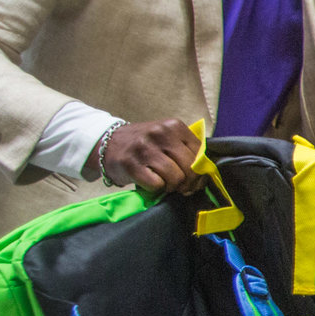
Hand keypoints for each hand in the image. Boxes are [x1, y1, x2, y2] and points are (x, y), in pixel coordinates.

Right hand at [84, 119, 201, 193]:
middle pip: (190, 168)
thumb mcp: (167, 138)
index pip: (200, 154)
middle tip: (182, 187)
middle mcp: (160, 134)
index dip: (201, 172)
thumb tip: (206, 172)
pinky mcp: (131, 164)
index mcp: (174, 126)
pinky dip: (156, 189)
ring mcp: (144, 148)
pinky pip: (157, 185)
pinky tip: (150, 182)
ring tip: (165, 183)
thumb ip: (187, 150)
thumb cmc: (145, 145)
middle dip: (189, 183)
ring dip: (172, 187)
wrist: (108, 143)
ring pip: (176, 178)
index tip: (196, 180)